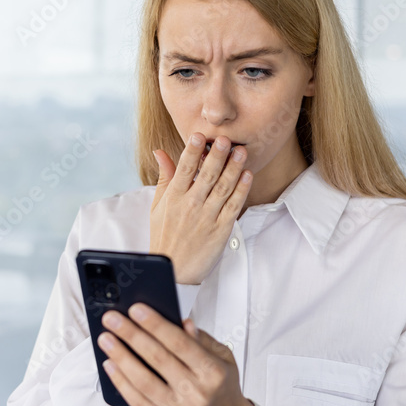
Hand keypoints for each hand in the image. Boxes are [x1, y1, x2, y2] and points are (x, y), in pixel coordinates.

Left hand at [97, 303, 259, 405]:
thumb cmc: (222, 388)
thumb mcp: (223, 359)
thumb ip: (202, 340)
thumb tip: (181, 322)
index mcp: (213, 372)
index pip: (180, 342)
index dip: (156, 324)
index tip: (135, 309)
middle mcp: (197, 392)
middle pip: (158, 358)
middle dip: (131, 335)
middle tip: (112, 319)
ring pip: (144, 380)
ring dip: (120, 357)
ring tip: (105, 339)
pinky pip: (139, 402)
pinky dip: (122, 382)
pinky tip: (110, 365)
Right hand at [150, 133, 251, 284]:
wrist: (174, 270)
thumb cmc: (165, 236)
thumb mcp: (158, 206)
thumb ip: (164, 177)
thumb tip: (159, 151)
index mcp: (173, 198)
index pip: (183, 170)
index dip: (191, 152)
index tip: (198, 135)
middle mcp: (190, 206)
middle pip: (206, 176)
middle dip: (216, 156)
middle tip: (224, 139)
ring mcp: (207, 218)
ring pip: (223, 188)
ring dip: (233, 169)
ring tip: (241, 152)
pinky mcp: (221, 230)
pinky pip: (233, 207)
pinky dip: (241, 190)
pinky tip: (247, 176)